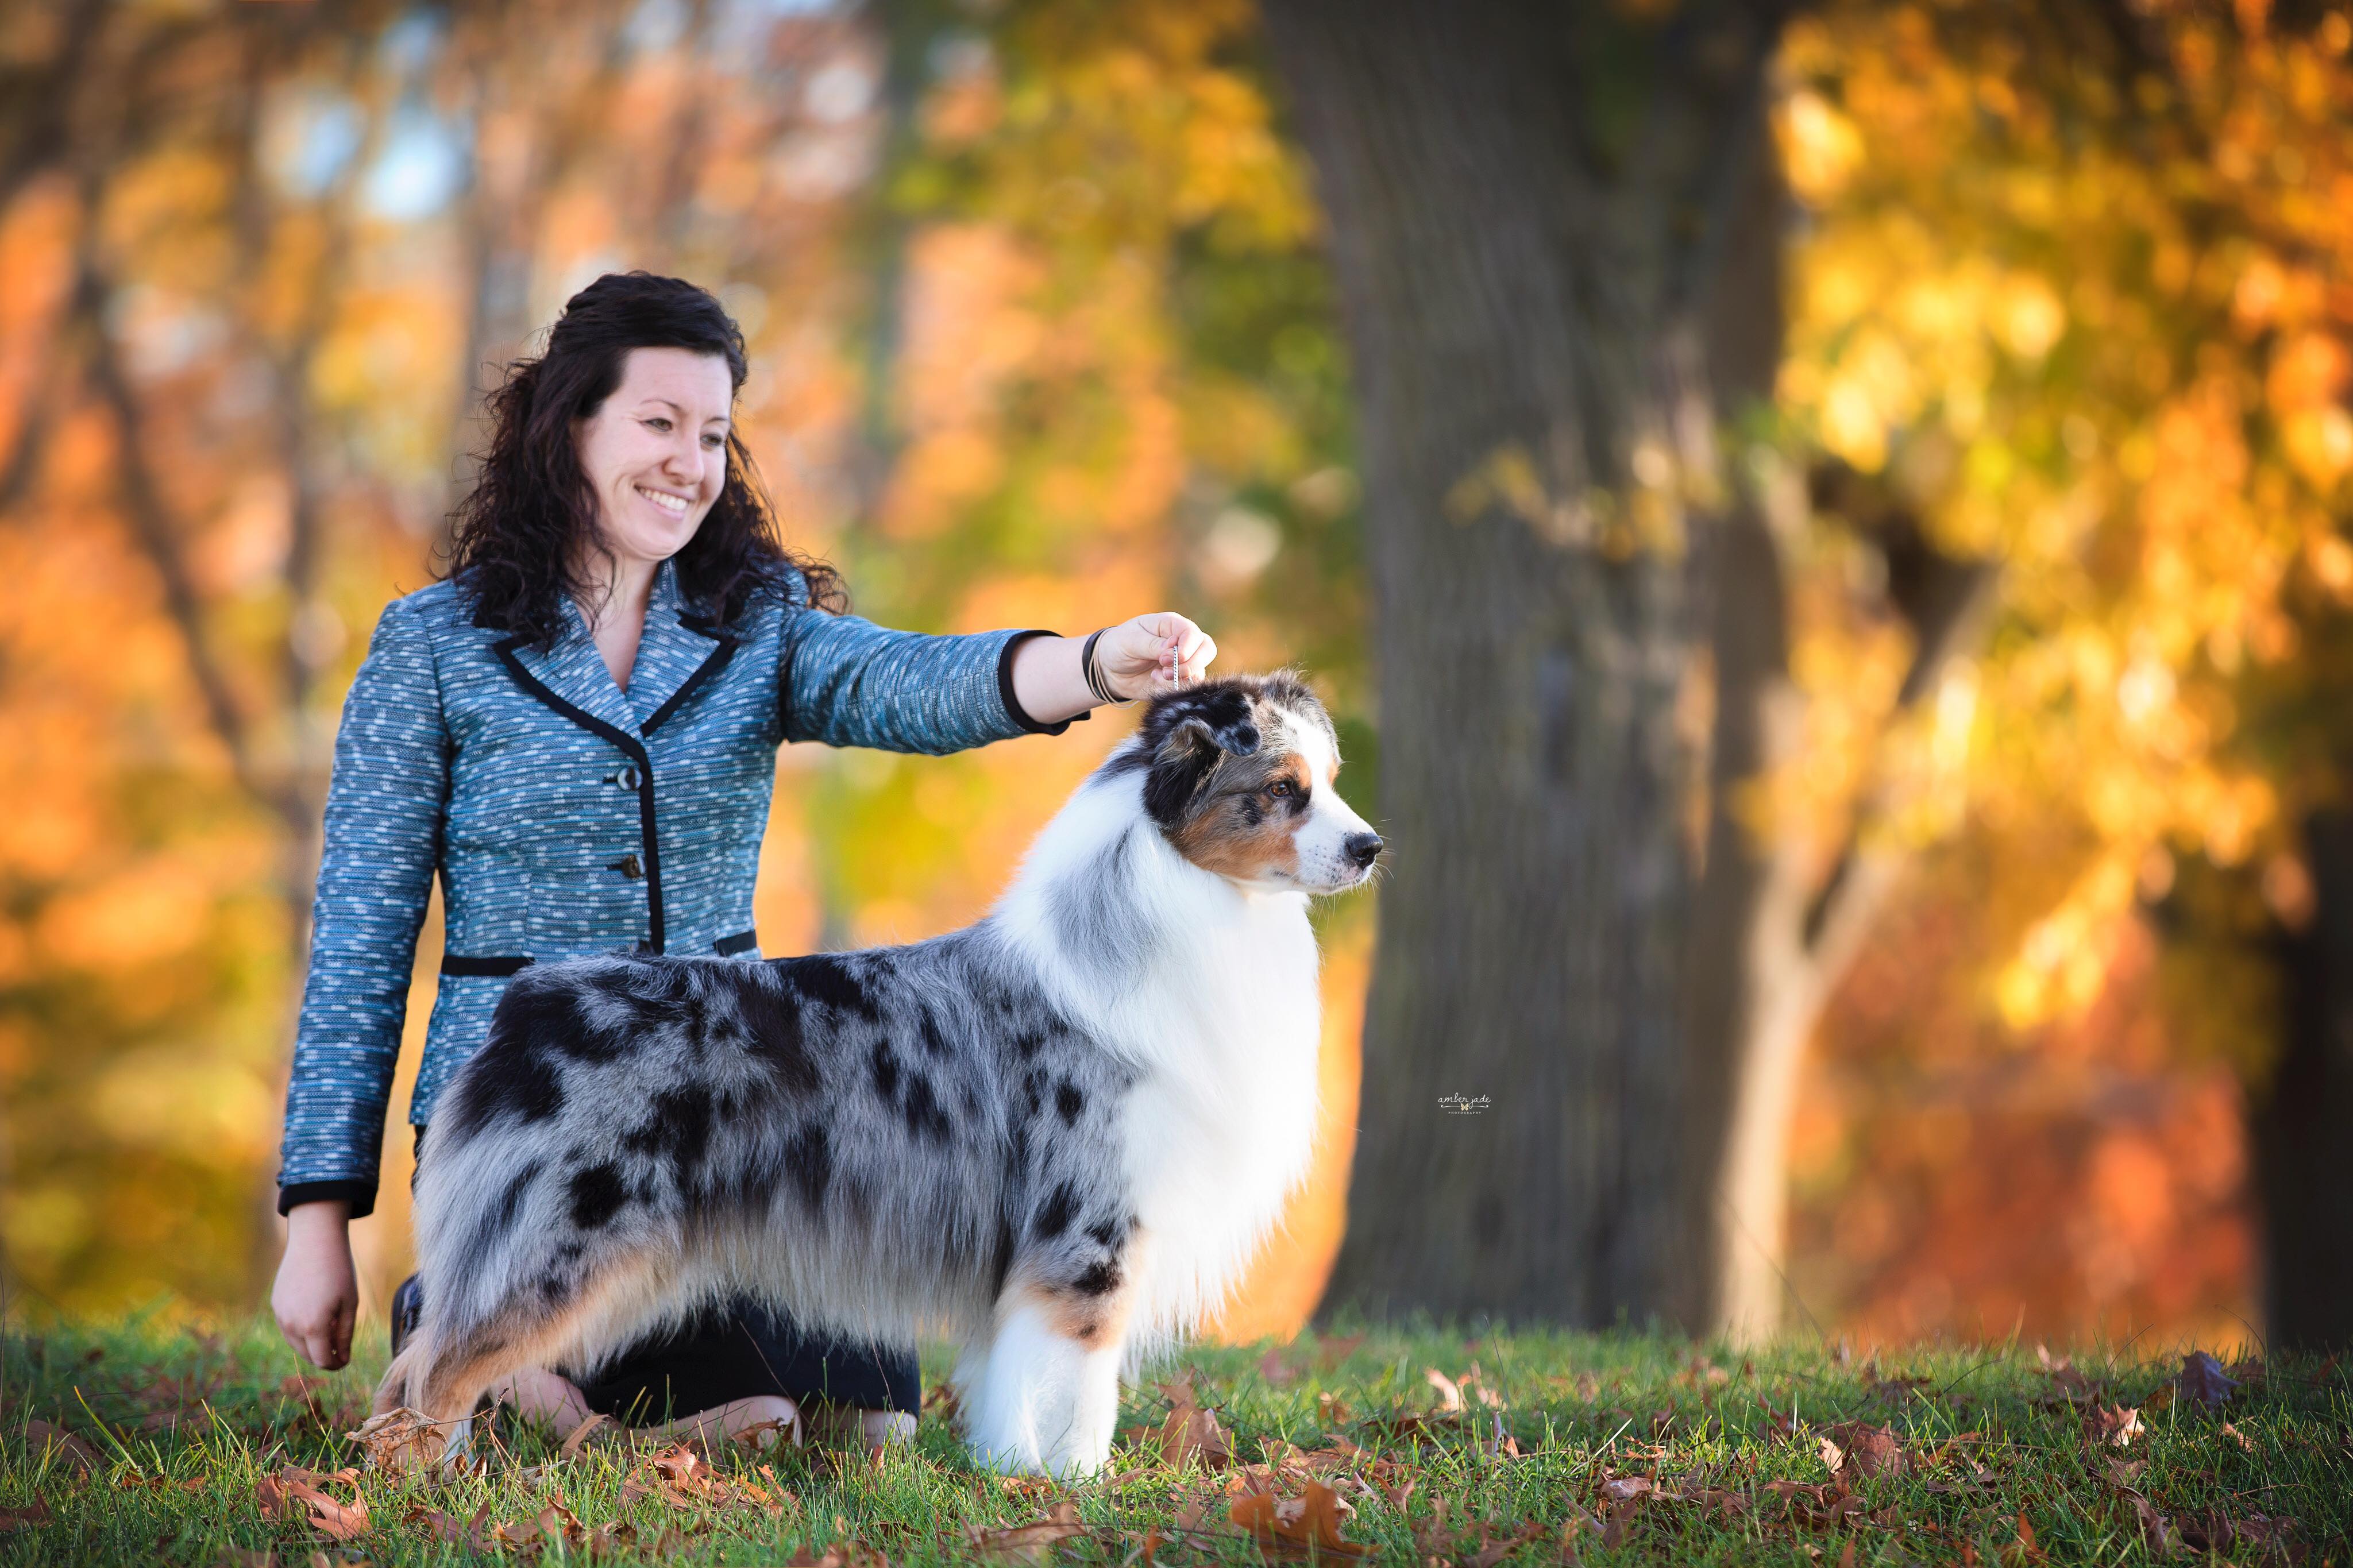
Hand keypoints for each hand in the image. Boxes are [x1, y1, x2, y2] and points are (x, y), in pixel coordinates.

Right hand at [272, 1201, 358, 1369]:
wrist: (314, 1241)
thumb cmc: (339, 1271)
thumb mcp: (350, 1304)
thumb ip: (345, 1335)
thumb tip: (343, 1358)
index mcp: (313, 1327)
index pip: (322, 1361)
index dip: (335, 1364)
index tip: (346, 1359)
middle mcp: (291, 1325)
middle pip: (308, 1355)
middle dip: (324, 1355)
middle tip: (340, 1344)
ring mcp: (280, 1315)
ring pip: (295, 1343)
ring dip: (312, 1343)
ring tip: (329, 1326)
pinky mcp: (275, 1304)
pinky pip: (287, 1327)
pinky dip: (300, 1329)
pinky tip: (315, 1313)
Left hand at [1093, 613, 1215, 700]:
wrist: (1110, 669)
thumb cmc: (1119, 646)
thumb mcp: (1130, 641)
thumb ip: (1152, 644)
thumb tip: (1173, 647)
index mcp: (1171, 625)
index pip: (1193, 633)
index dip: (1186, 648)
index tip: (1168, 659)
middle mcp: (1182, 641)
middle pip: (1207, 650)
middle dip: (1192, 664)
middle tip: (1168, 672)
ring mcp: (1183, 661)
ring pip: (1200, 670)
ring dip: (1182, 677)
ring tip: (1159, 675)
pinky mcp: (1179, 679)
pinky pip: (1188, 686)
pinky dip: (1174, 687)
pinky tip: (1155, 679)